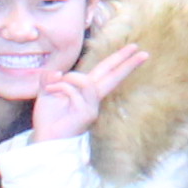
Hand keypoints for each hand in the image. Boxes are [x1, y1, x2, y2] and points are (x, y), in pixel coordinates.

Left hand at [25, 43, 146, 142]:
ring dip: (68, 79)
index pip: (106, 70)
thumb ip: (50, 78)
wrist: (45, 138)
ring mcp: (91, 106)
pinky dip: (59, 88)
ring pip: (87, 81)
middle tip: (142, 51)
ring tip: (53, 85)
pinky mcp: (86, 114)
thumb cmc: (48, 118)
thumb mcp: (46, 91)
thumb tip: (58, 72)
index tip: (135, 48)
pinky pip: (73, 91)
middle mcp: (92, 98)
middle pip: (113, 76)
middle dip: (127, 62)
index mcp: (86, 90)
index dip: (119, 59)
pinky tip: (50, 92)